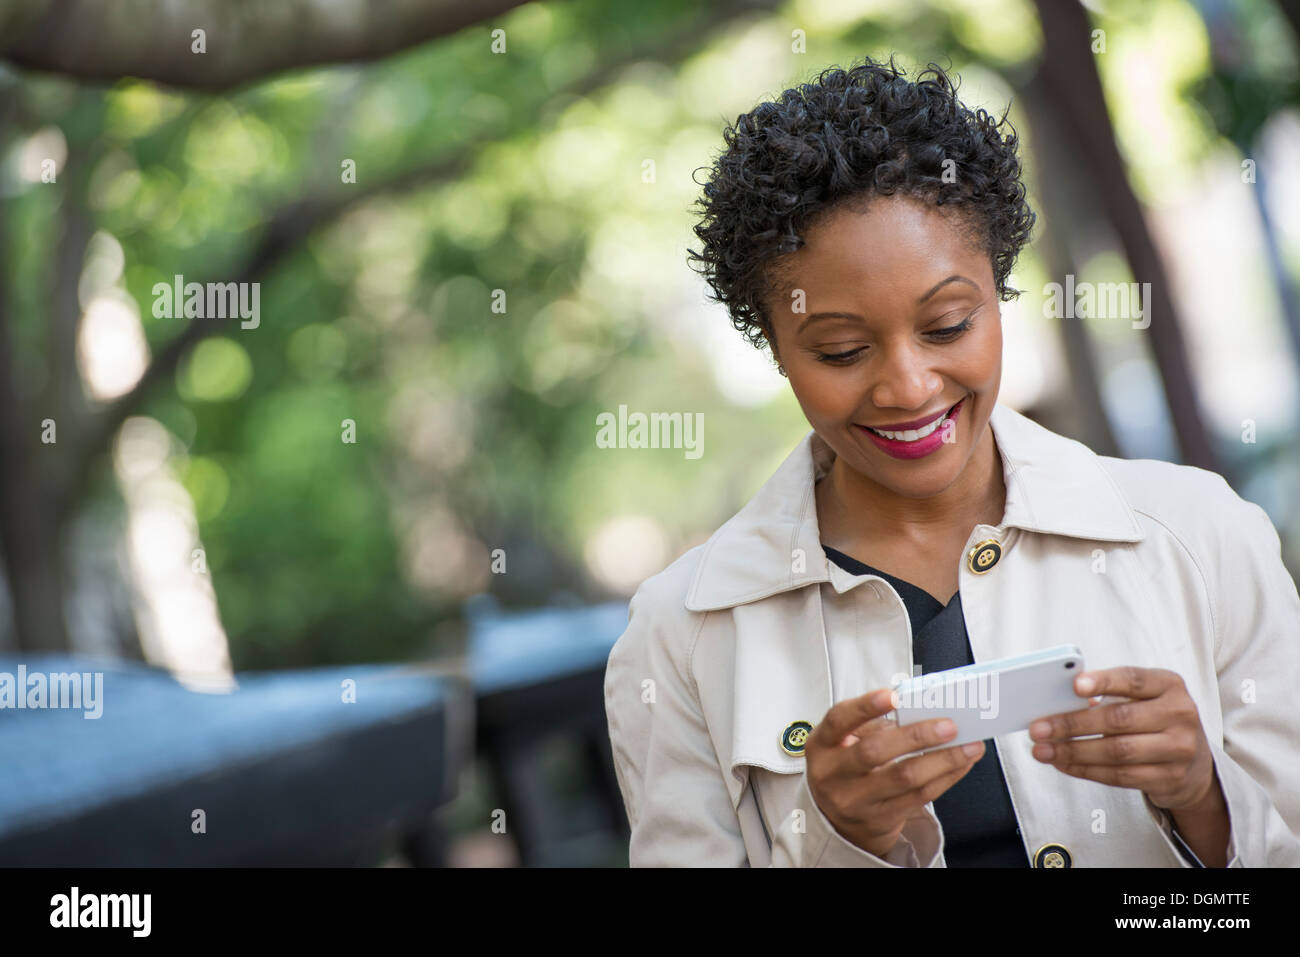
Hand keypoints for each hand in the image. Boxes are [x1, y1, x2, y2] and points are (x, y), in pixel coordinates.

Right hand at [805, 688, 984, 859]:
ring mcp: (856, 801)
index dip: (865, 707)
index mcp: (822, 745)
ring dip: (944, 759)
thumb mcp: (842, 743)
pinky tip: (961, 763)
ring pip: (905, 778)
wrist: (835, 820)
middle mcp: (833, 775)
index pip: (838, 720)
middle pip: (875, 752)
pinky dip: (946, 777)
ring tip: (969, 745)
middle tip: (949, 725)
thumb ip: (872, 725)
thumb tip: (921, 710)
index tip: (893, 695)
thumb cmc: (845, 768)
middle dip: (916, 736)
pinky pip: (920, 797)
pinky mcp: (881, 819)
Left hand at [1028, 666, 1216, 811]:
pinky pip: (1120, 776)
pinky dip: (1086, 770)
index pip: (1133, 679)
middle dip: (1072, 724)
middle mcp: (1179, 714)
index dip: (1103, 682)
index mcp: (1169, 685)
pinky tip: (1064, 764)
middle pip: (1118, 719)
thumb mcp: (1143, 698)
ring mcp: (1178, 749)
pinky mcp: (1169, 778)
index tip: (1074, 685)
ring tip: (1043, 750)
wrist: (1194, 764)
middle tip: (1039, 728)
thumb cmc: (1155, 721)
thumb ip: (1110, 695)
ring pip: (1116, 751)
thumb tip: (1059, 701)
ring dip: (1073, 752)